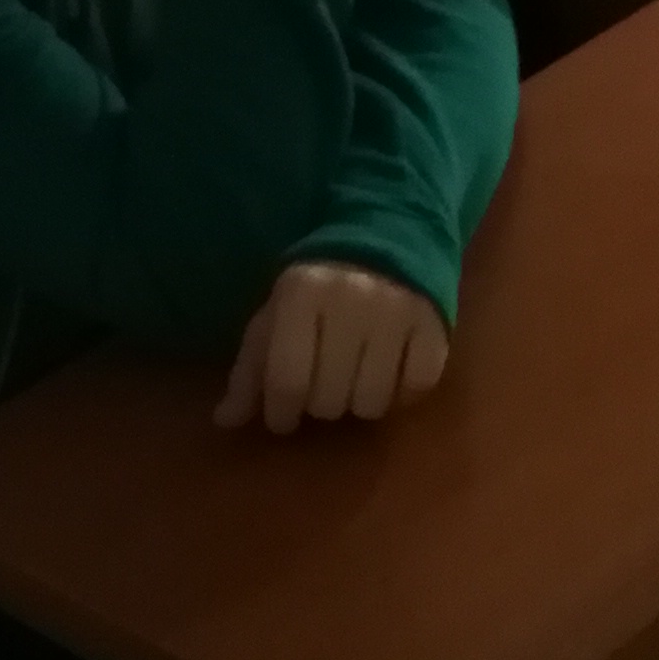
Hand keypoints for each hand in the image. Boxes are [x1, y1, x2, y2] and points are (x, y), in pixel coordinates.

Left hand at [215, 262, 450, 434]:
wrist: (386, 239)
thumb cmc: (318, 290)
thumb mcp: (276, 318)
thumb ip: (250, 369)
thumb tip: (224, 420)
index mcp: (301, 294)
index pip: (287, 381)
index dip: (280, 413)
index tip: (283, 417)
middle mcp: (350, 300)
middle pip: (328, 399)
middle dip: (320, 404)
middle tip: (324, 384)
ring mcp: (397, 312)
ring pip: (371, 403)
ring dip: (359, 402)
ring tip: (356, 378)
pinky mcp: (434, 324)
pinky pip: (416, 388)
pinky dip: (402, 393)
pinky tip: (391, 372)